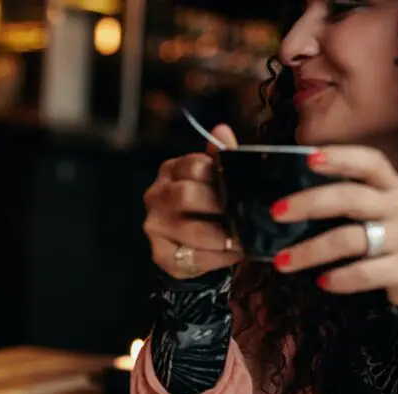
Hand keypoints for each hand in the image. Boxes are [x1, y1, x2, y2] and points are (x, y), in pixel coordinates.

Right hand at [143, 124, 242, 279]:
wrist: (198, 247)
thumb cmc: (210, 208)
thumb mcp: (217, 179)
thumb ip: (221, 158)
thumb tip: (221, 130)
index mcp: (171, 171)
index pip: (194, 166)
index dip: (220, 177)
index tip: (239, 188)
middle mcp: (156, 196)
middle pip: (186, 195)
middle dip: (220, 207)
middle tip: (242, 215)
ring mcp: (154, 225)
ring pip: (191, 230)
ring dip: (223, 237)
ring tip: (243, 238)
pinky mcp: (160, 254)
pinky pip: (193, 257)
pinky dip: (218, 258)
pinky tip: (232, 254)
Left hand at [269, 146, 397, 304]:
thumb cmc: (388, 239)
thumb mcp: (375, 212)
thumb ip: (344, 203)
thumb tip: (287, 203)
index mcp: (390, 187)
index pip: (371, 162)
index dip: (342, 157)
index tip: (309, 158)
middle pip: (352, 198)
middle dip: (310, 203)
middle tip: (276, 212)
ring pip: (352, 239)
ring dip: (312, 251)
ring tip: (282, 261)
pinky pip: (368, 271)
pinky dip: (342, 278)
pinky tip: (322, 282)